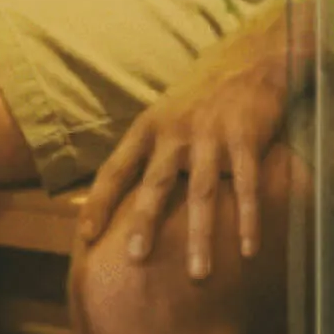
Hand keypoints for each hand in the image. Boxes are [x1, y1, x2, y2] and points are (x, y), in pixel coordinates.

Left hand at [77, 26, 289, 282]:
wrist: (248, 59)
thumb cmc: (199, 97)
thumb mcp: (162, 116)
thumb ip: (143, 153)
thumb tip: (113, 196)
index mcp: (148, 128)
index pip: (116, 169)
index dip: (99, 202)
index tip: (85, 236)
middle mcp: (175, 133)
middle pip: (156, 184)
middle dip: (144, 223)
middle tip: (135, 260)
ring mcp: (211, 136)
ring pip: (203, 193)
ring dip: (201, 237)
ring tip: (198, 275)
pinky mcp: (246, 139)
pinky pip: (247, 186)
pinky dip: (249, 219)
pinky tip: (248, 250)